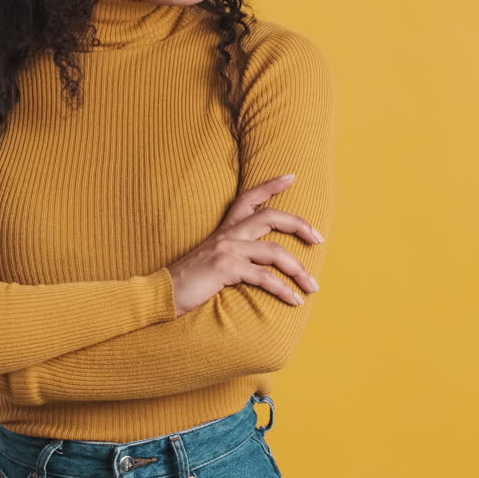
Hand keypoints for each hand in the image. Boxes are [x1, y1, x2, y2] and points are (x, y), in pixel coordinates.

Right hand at [167, 173, 323, 316]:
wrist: (160, 294)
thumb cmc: (189, 281)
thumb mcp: (212, 259)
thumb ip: (234, 254)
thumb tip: (261, 261)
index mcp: (224, 230)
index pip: (249, 198)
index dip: (271, 185)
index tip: (292, 176)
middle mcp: (227, 235)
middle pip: (271, 217)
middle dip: (300, 225)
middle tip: (319, 238)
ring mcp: (227, 250)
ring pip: (274, 252)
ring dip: (298, 270)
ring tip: (312, 286)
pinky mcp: (226, 268)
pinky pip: (263, 277)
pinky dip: (283, 289)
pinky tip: (294, 301)